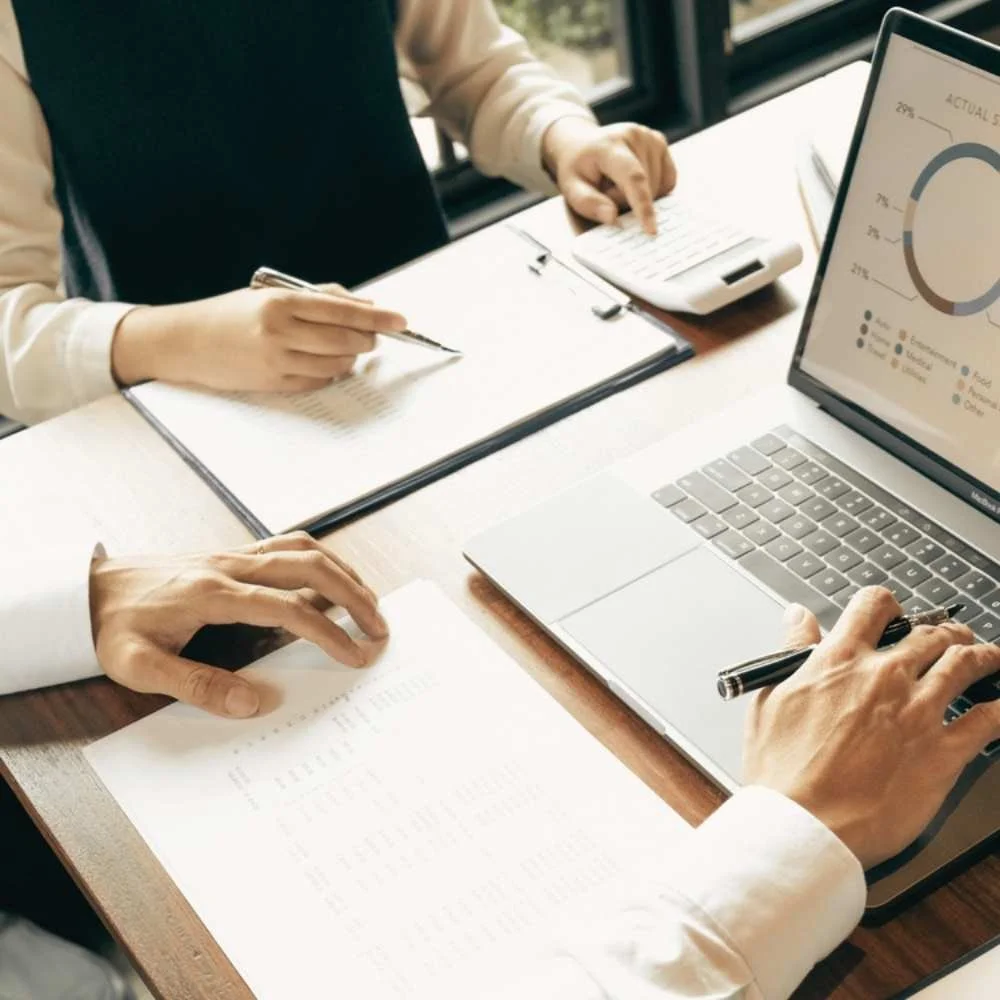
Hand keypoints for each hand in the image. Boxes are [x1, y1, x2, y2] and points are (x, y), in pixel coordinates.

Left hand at [89, 532, 388, 717]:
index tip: (356, 655)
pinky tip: (330, 581)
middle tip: (381, 627)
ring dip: (343, 572)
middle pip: (310, 566)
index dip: (329, 633)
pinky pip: (287, 546)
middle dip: (354, 595)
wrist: (84, 591)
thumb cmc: (111, 628)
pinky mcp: (231, 556)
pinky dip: (320, 560)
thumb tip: (252, 702)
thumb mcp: (139, 667)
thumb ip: (196, 685)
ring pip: (303, 549)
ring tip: (370, 602)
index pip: (288, 608)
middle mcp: (229, 566)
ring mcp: (232, 556)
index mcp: (212, 593)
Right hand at [111, 284, 406, 391]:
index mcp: (281, 302)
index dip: (377, 317)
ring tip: (345, 348)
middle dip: (367, 339)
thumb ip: (317, 297)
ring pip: (336, 364)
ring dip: (350, 358)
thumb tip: (363, 303)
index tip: (401, 321)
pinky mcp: (274, 384)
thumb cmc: (230, 314)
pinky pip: (317, 381)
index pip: (343, 310)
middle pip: (346, 340)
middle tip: (374, 337)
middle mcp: (280, 332)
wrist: (185, 342)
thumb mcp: (270, 294)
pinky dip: (329, 372)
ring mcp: (277, 361)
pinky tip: (323, 363)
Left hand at [542, 118, 676, 234]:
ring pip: (658, 187)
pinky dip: (652, 190)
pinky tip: (634, 181)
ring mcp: (650, 137)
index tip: (651, 230)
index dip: (643, 206)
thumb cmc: (577, 168)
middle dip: (627, 201)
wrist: (580, 143)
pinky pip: (666, 181)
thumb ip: (589, 204)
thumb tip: (612, 217)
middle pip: (645, 187)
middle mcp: (635, 135)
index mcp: (610, 145)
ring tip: (618, 182)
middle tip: (606, 191)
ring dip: (639, 196)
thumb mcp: (571, 188)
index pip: (634, 178)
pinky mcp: (661, 142)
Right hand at [744, 587, 999, 869]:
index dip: (887, 603)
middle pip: (931, 633)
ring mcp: (918, 712)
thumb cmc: (781, 771)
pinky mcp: (943, 753)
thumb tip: (796, 617)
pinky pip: (988, 720)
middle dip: (944, 631)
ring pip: (966, 664)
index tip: (894, 611)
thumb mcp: (770, 699)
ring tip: (987, 657)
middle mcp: (885, 677)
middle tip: (950, 638)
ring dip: (981, 655)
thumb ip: (792, 651)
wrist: (805, 825)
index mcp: (840, 661)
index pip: (873, 605)